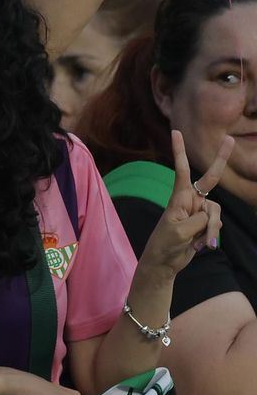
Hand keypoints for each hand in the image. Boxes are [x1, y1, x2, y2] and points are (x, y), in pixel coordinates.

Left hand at [140, 131, 227, 276]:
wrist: (165, 263)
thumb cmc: (165, 244)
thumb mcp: (179, 232)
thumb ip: (198, 220)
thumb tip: (211, 215)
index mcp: (179, 197)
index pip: (182, 170)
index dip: (179, 151)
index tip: (175, 131)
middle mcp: (191, 200)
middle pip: (211, 179)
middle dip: (221, 159)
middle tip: (229, 138)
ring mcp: (200, 212)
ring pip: (217, 214)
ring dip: (211, 230)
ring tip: (200, 243)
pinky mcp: (206, 224)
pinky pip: (217, 227)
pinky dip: (211, 238)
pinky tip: (200, 246)